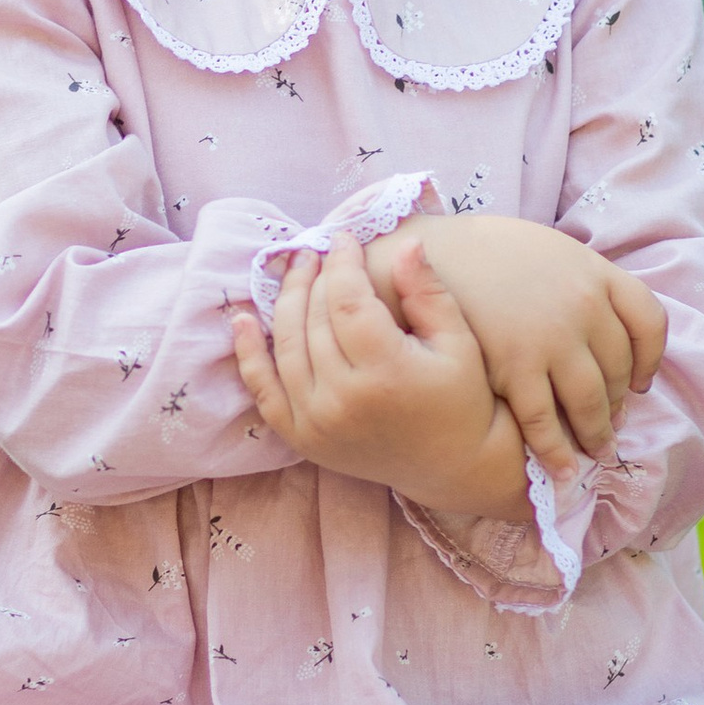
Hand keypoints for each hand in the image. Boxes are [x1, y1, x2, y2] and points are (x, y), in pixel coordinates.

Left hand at [229, 233, 532, 522]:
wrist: (452, 466)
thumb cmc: (461, 398)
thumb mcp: (458, 342)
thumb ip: (428, 292)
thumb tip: (407, 244)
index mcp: (386, 372)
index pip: (347, 300)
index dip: (342, 262)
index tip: (345, 238)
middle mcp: (343, 400)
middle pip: (313, 319)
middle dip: (314, 277)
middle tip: (319, 250)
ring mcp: (316, 423)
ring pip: (286, 346)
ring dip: (284, 301)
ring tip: (295, 270)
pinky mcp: (301, 439)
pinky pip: (263, 390)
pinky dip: (248, 354)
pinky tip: (242, 319)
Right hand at [366, 213, 663, 479]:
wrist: (425, 253)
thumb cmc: (478, 250)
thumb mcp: (542, 246)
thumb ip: (575, 277)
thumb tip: (596, 314)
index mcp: (593, 270)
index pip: (649, 322)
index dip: (650, 359)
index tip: (639, 382)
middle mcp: (583, 305)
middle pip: (620, 368)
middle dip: (617, 402)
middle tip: (612, 423)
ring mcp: (552, 339)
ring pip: (592, 401)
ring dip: (598, 432)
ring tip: (596, 450)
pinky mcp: (515, 369)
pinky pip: (547, 421)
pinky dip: (558, 450)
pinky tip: (562, 469)